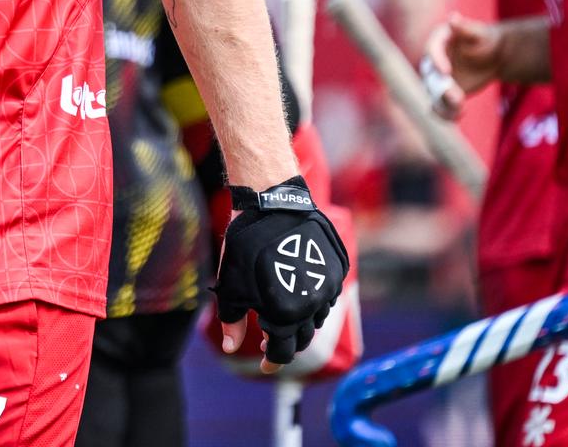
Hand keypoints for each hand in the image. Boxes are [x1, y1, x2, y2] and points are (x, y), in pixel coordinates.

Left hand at [215, 175, 348, 371]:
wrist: (272, 202)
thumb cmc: (246, 244)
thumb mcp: (230, 284)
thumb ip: (232, 321)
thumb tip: (231, 348)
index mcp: (285, 313)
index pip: (283, 352)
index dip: (273, 363)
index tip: (266, 366)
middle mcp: (313, 304)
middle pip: (304, 337)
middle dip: (287, 342)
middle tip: (272, 339)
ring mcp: (329, 286)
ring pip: (318, 316)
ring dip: (302, 320)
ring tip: (284, 312)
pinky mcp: (337, 269)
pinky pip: (328, 294)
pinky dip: (314, 298)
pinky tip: (298, 290)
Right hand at [422, 14, 502, 119]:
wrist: (492, 56)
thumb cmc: (486, 39)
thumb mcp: (479, 32)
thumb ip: (465, 28)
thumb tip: (452, 18)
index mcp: (438, 41)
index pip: (431, 50)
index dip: (436, 61)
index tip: (447, 72)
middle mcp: (433, 60)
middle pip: (431, 76)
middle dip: (442, 88)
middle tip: (459, 97)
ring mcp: (437, 78)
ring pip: (433, 93)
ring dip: (444, 103)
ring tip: (461, 109)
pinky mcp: (443, 92)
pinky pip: (439, 105)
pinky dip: (446, 113)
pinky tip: (459, 115)